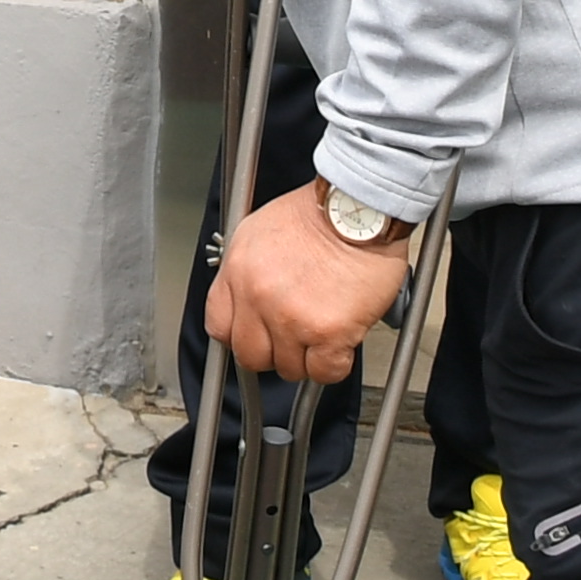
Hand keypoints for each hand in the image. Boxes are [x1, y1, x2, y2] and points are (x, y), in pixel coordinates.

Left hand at [205, 182, 410, 381]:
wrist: (361, 207)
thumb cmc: (320, 213)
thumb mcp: (260, 230)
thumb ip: (245, 271)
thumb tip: (244, 301)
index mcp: (239, 271)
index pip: (219, 327)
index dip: (241, 336)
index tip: (255, 336)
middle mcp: (258, 296)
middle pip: (250, 355)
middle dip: (273, 352)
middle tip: (294, 337)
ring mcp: (291, 317)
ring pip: (289, 368)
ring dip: (308, 355)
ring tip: (324, 326)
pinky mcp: (328, 332)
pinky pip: (325, 372)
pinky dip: (335, 363)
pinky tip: (342, 339)